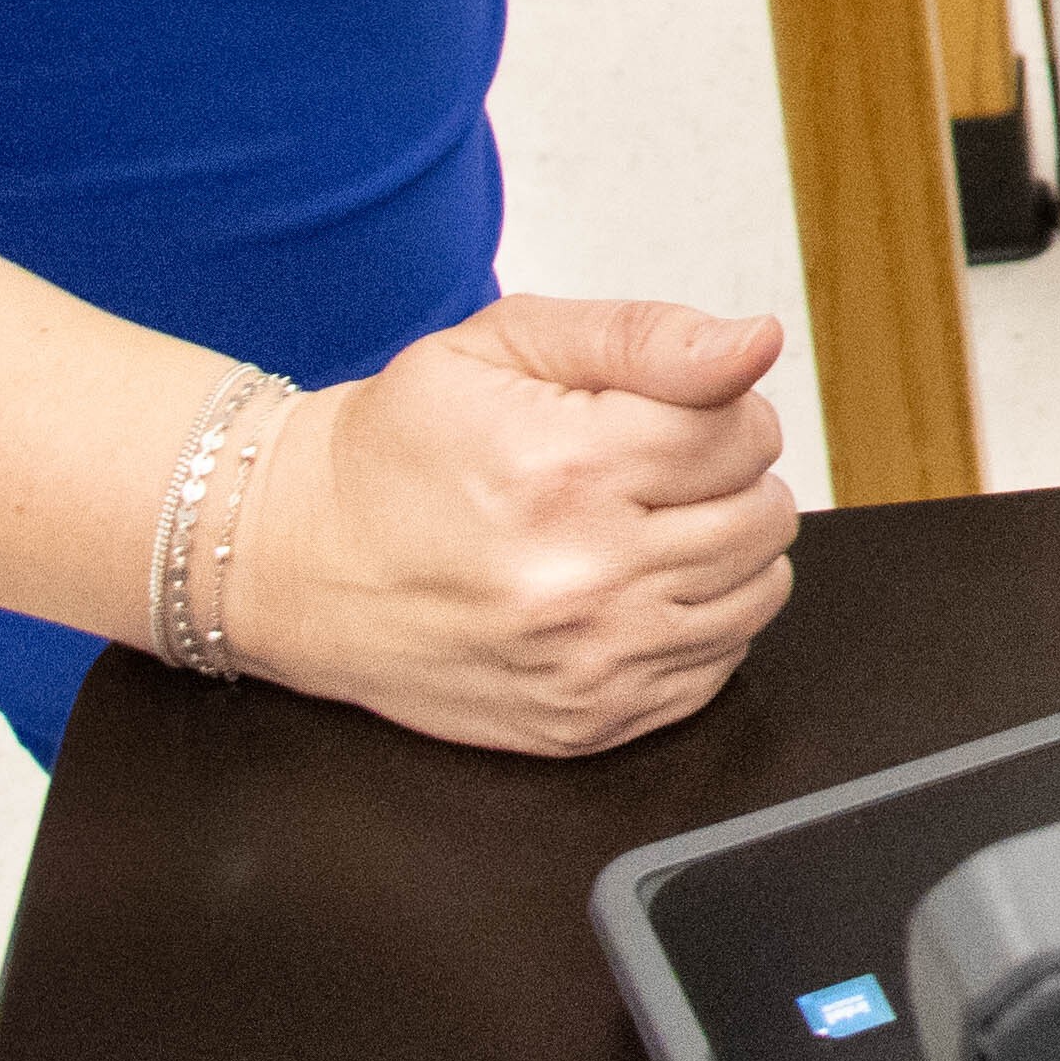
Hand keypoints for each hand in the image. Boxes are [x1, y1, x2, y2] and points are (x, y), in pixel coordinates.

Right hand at [235, 294, 799, 754]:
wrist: (297, 557)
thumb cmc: (399, 444)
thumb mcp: (508, 343)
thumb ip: (649, 336)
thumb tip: (757, 343)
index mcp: (565, 468)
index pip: (745, 434)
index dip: (719, 411)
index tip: (661, 417)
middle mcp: (580, 577)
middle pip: (762, 515)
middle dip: (726, 478)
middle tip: (649, 470)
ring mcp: (584, 664)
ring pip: (758, 593)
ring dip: (724, 550)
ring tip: (644, 525)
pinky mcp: (582, 724)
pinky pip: (717, 668)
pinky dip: (701, 623)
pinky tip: (634, 589)